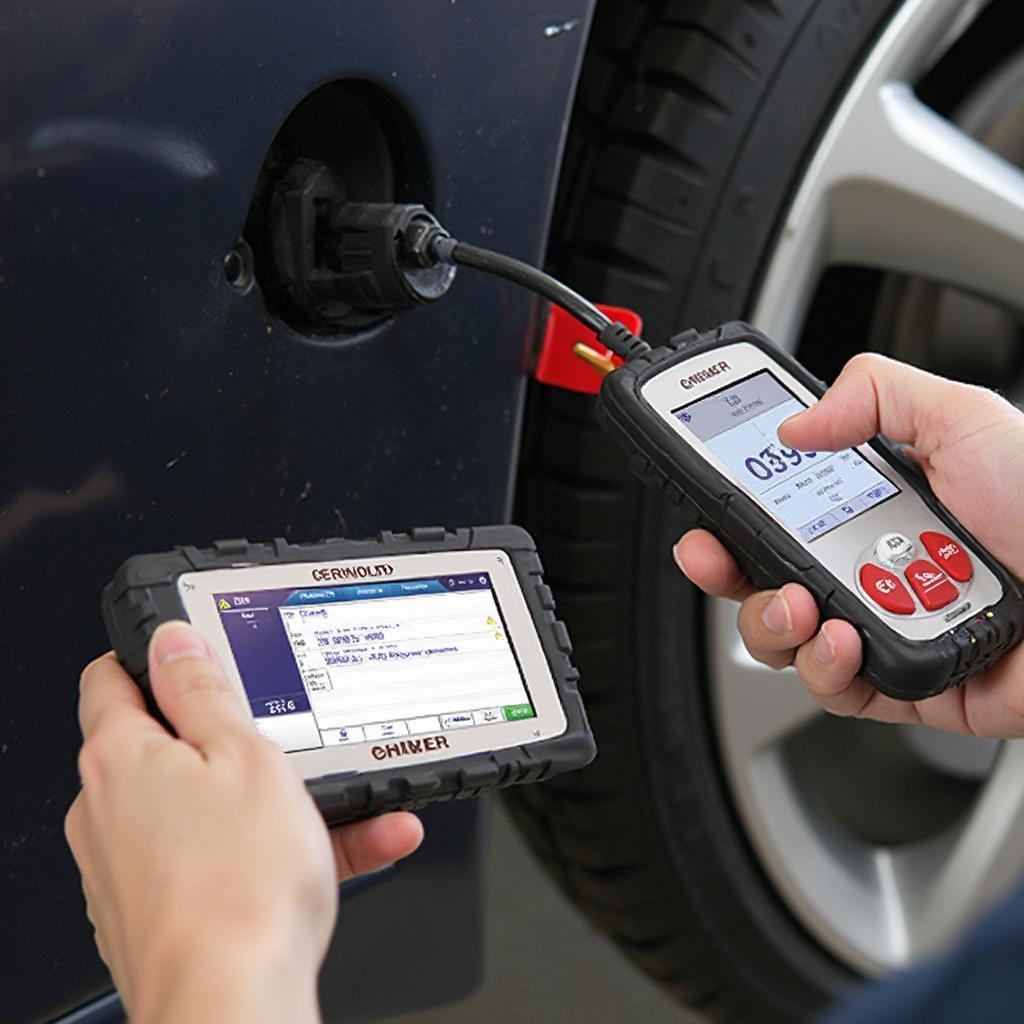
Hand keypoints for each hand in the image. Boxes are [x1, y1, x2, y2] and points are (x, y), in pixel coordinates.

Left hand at [65, 622, 423, 1023]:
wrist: (233, 1003)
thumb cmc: (239, 885)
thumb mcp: (244, 754)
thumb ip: (205, 691)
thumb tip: (173, 643)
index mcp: (120, 758)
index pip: (111, 679)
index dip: (153, 656)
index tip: (195, 654)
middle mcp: (107, 812)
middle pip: (168, 747)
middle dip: (233, 738)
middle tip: (286, 737)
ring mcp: (129, 869)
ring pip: (208, 809)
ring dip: (272, 800)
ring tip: (343, 804)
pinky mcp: (158, 913)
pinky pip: (220, 861)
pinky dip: (271, 852)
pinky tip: (344, 849)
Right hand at [675, 352, 1023, 738]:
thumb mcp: (965, 419)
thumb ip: (877, 394)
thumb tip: (797, 422)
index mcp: (877, 506)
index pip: (781, 509)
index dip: (732, 511)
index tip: (705, 507)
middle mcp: (872, 566)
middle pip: (764, 576)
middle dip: (729, 571)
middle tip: (719, 556)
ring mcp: (884, 625)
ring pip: (788, 638)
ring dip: (774, 621)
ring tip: (805, 604)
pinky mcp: (903, 683)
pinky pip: (836, 688)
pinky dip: (825, 667)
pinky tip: (843, 640)